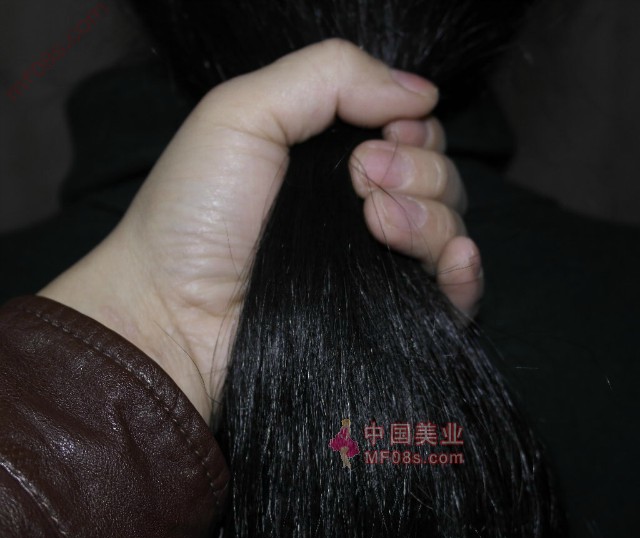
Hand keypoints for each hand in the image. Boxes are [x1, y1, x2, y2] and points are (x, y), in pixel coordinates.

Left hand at [40, 40, 482, 420]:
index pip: (409, 135)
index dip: (411, 129)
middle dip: (419, 169)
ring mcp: (376, 270)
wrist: (171, 316)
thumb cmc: (193, 215)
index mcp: (333, 165)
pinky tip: (455, 257)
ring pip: (451, 231)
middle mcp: (363, 215)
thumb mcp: (242, 113)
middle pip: (438, 179)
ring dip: (431, 214)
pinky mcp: (387, 321)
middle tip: (364, 180)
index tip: (381, 137)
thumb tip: (421, 92)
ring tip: (376, 220)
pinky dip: (468, 274)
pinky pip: (457, 297)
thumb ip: (329, 76)